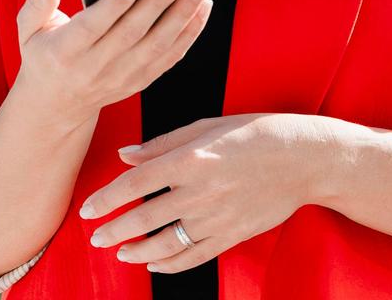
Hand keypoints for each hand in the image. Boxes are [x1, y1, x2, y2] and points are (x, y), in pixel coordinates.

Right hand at [13, 0, 213, 127]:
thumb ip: (37, 3)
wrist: (57, 105)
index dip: (114, 5)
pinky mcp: (140, 81)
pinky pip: (170, 58)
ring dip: (183, 16)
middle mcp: (96, 68)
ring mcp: (122, 77)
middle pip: (133, 34)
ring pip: (157, 46)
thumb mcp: (29, 31)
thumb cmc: (45, 54)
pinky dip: (190, 33)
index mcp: (65, 51)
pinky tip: (204, 8)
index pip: (93, 27)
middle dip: (160, 3)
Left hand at [77, 112, 335, 273]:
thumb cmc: (255, 133)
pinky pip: (195, 256)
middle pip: (145, 217)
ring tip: (119, 252)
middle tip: (95, 236)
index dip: (106, 199)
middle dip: (114, 230)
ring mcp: (218, 216)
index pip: (136, 184)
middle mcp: (201, 191)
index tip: (87, 209)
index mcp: (191, 159)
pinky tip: (153, 265)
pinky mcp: (233, 234)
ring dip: (137, 252)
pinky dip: (170, 264)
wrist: (305, 158)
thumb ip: (163, 144)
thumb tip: (124, 156)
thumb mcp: (208, 127)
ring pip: (167, 244)